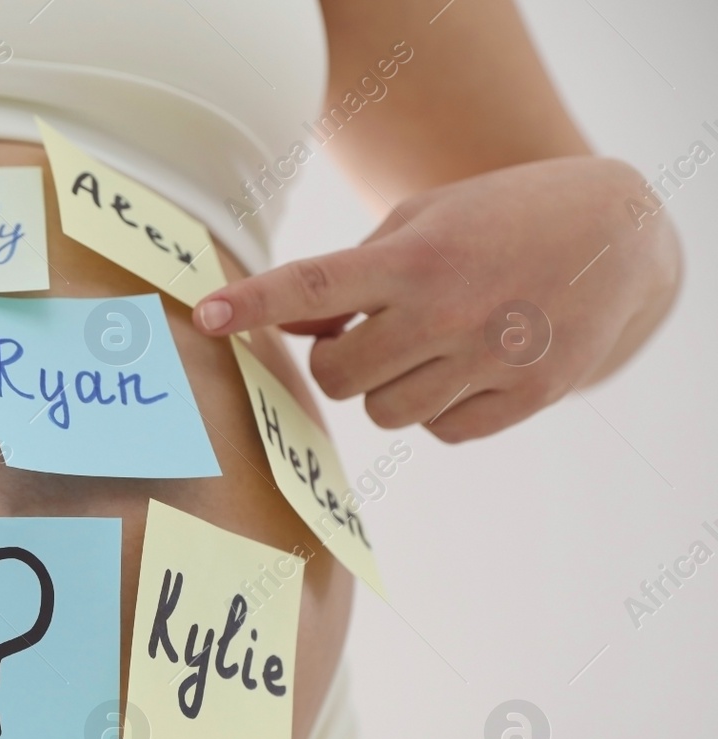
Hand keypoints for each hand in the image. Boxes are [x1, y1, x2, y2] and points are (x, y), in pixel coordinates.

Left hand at [192, 156, 679, 441]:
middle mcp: (449, 310)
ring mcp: (491, 358)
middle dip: (339, 362)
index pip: (315, 284)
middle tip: (369, 333)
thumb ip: (350, 279)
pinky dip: (439, 408)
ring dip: (389, 386)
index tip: (204, 314)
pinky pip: (442, 432)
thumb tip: (291, 326)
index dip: (255, 303)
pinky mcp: (527, 396)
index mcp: (416, 257)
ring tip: (429, 344)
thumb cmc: (495, 222)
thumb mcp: (420, 223)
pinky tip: (468, 366)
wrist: (617, 235)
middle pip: (339, 377)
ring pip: (387, 413)